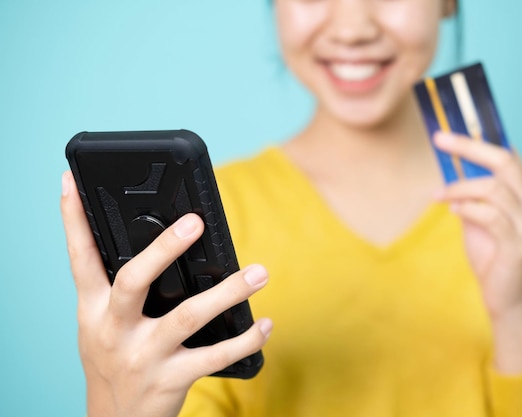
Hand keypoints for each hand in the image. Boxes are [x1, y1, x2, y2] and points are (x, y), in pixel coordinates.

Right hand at [60, 171, 271, 416]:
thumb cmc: (113, 361)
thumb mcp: (100, 326)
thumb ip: (117, 290)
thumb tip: (155, 242)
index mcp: (92, 311)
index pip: (80, 259)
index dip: (74, 220)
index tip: (74, 182)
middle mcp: (113, 331)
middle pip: (133, 280)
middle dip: (162, 249)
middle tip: (195, 221)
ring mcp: (142, 356)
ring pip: (187, 317)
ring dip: (226, 293)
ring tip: (259, 272)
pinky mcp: (170, 380)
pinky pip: (214, 357)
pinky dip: (244, 339)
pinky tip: (265, 324)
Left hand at [433, 132, 521, 372]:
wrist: (509, 302)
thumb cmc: (494, 259)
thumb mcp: (480, 222)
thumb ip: (472, 198)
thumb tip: (450, 173)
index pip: (509, 156)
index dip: (480, 140)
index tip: (451, 131)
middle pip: (505, 161)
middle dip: (469, 147)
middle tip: (440, 139)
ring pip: (493, 188)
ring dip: (458, 188)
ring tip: (438, 196)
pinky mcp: (518, 245)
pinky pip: (490, 215)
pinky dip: (467, 209)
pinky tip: (453, 212)